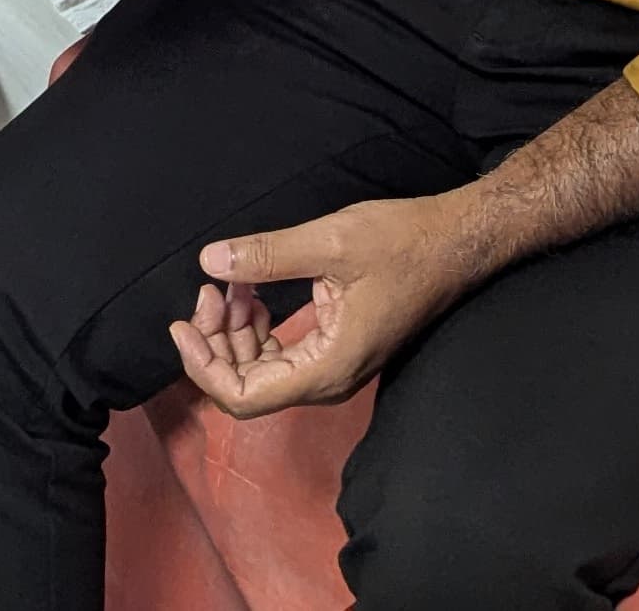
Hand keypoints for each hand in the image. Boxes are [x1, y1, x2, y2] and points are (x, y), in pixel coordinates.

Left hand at [169, 195, 480, 417]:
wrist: (457, 243)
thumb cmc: (404, 244)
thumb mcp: (331, 242)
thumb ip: (267, 256)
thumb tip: (210, 261)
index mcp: (327, 368)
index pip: (243, 397)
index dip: (203, 366)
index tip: (182, 324)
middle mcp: (328, 379)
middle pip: (246, 386)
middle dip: (215, 341)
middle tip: (209, 289)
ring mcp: (333, 366)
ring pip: (260, 369)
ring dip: (233, 331)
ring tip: (229, 284)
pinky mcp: (335, 347)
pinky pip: (280, 353)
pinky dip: (256, 326)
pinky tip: (252, 292)